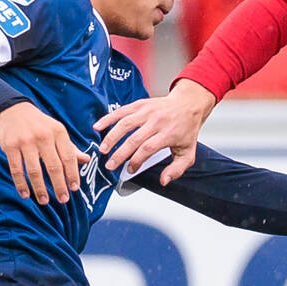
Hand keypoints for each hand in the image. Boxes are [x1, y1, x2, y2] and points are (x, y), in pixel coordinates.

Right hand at [0, 101, 86, 204]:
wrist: (13, 110)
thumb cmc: (39, 124)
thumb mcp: (57, 131)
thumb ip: (70, 147)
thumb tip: (86, 160)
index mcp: (58, 132)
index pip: (69, 157)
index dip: (72, 174)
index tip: (74, 188)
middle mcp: (43, 136)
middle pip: (54, 166)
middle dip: (59, 186)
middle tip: (63, 199)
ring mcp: (26, 141)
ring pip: (34, 170)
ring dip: (40, 188)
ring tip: (44, 201)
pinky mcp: (10, 146)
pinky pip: (16, 169)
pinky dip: (21, 184)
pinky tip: (25, 194)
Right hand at [97, 79, 216, 184]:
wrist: (188, 105)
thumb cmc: (186, 130)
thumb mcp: (188, 152)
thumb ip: (177, 169)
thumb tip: (163, 180)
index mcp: (169, 134)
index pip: (148, 149)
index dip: (136, 160)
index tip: (130, 169)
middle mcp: (157, 121)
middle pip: (134, 139)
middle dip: (120, 153)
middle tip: (110, 165)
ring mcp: (147, 112)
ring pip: (125, 124)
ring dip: (112, 137)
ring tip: (102, 150)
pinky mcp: (140, 104)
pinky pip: (121, 111)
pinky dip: (108, 118)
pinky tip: (98, 126)